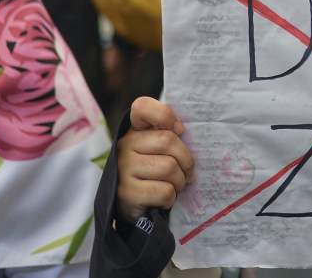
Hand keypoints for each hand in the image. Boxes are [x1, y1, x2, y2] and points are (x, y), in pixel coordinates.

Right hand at [116, 97, 194, 220]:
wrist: (131, 205)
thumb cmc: (154, 170)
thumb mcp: (158, 149)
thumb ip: (169, 135)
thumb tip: (181, 129)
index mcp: (135, 129)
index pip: (142, 107)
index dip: (164, 114)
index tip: (179, 129)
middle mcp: (125, 145)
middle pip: (168, 141)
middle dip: (186, 160)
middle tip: (188, 171)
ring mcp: (123, 168)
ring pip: (169, 168)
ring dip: (180, 181)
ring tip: (175, 185)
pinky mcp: (127, 192)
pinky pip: (164, 191)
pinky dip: (171, 198)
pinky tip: (164, 199)